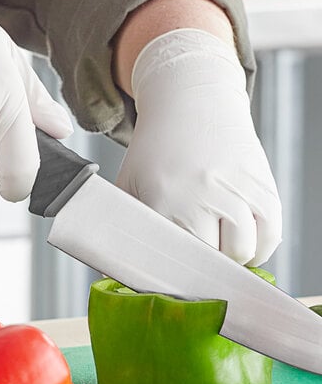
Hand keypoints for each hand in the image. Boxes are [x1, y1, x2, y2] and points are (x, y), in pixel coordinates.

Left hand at [116, 29, 281, 265]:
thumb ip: (122, 224)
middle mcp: (202, 195)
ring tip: (214, 248)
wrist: (193, 103)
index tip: (169, 280)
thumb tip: (114, 268)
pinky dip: (258, 248)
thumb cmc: (156, 149)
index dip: (171, 275)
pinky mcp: (263, 186)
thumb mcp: (128, 182)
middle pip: (208, 263)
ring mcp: (236, 190)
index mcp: (162, 198)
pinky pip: (270, 235)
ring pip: (242, 253)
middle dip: (199, 271)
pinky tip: (240, 240)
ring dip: (229, 261)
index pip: (171, 259)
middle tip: (190, 263)